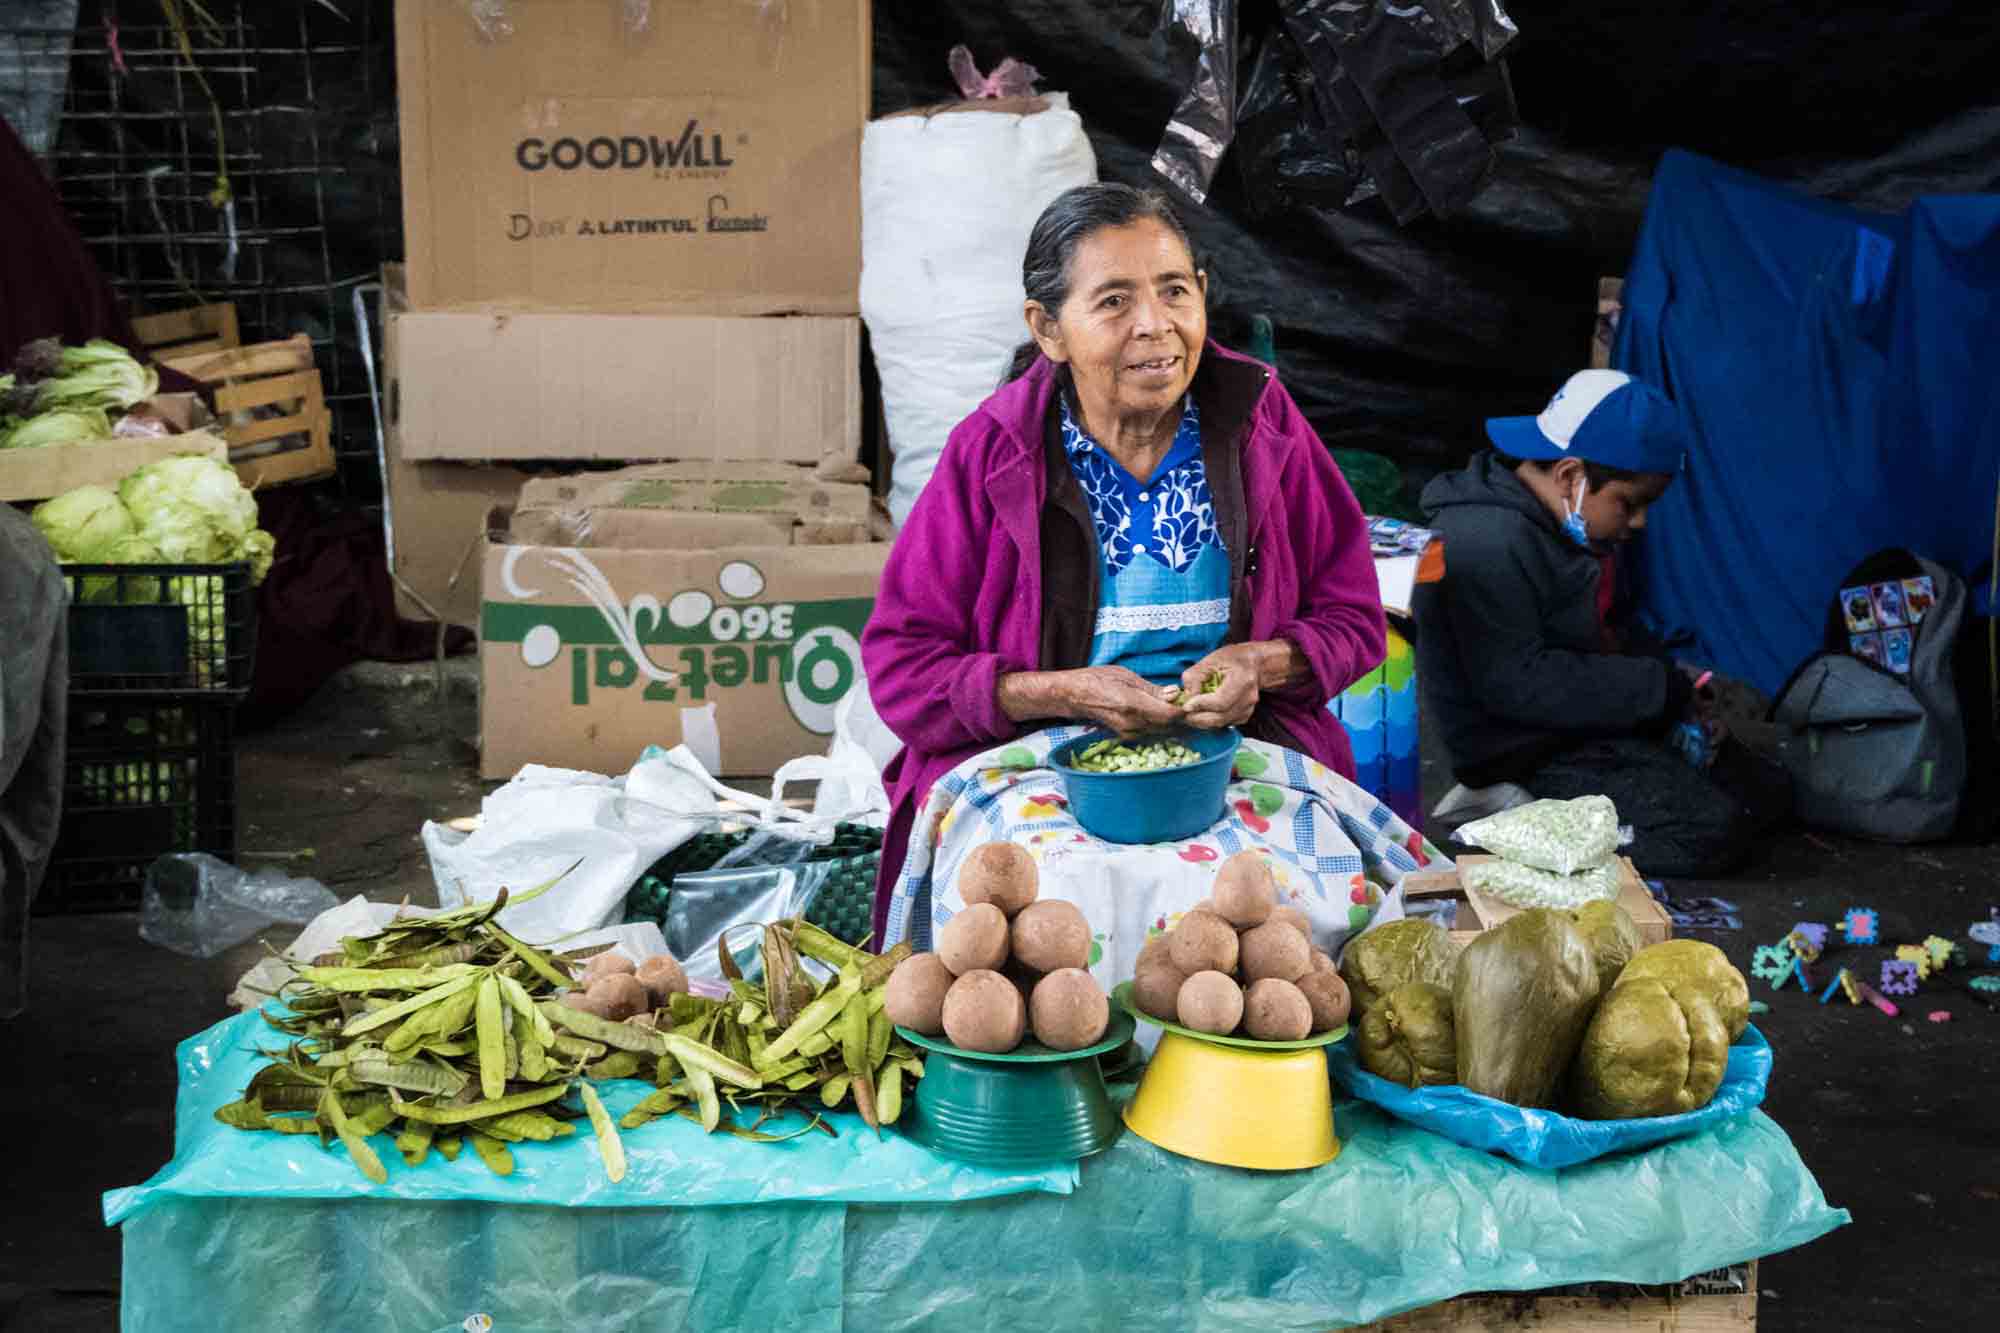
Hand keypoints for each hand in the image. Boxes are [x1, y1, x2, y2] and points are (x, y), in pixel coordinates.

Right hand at [1059, 666, 1184, 737]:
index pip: (1170, 715)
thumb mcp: (1127, 676)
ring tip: (1182, 711)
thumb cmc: (1099, 679)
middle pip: (1169, 726)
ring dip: (1174, 724)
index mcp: (1133, 704)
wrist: (1075, 696)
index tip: (1192, 700)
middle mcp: (1132, 723)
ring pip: (1162, 732)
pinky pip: (1151, 734)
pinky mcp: (1126, 736)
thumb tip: (1174, 694)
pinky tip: (1166, 717)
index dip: (1185, 710)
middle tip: (1193, 706)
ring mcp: (1129, 732)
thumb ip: (1152, 689)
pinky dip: (1162, 726)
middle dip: (1183, 718)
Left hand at [1177, 643, 1268, 729]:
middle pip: (1220, 717)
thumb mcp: (1211, 660)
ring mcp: (1248, 709)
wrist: (1254, 665)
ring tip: (1188, 713)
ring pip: (1221, 723)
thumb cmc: (1232, 659)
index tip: (1185, 705)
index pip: (1221, 701)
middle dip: (1197, 718)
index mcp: (1243, 679)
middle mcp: (1249, 698)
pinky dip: (1210, 722)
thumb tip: (1186, 696)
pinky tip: (1201, 713)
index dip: (1201, 705)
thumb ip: (1195, 676)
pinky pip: (1224, 724)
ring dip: (1201, 722)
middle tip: (1182, 713)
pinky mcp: (1244, 716)